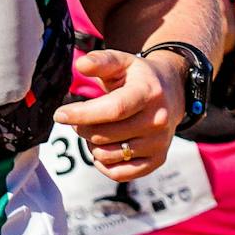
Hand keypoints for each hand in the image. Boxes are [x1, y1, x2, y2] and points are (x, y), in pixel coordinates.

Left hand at [54, 48, 179, 180]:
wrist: (173, 92)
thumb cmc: (139, 77)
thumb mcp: (122, 62)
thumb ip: (100, 60)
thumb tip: (81, 64)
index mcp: (149, 93)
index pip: (113, 110)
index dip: (82, 114)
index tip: (60, 114)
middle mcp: (158, 120)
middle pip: (104, 135)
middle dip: (82, 128)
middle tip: (80, 119)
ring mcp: (159, 143)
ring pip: (107, 156)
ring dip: (91, 145)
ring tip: (96, 130)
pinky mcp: (157, 160)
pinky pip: (120, 174)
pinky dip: (103, 164)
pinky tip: (103, 148)